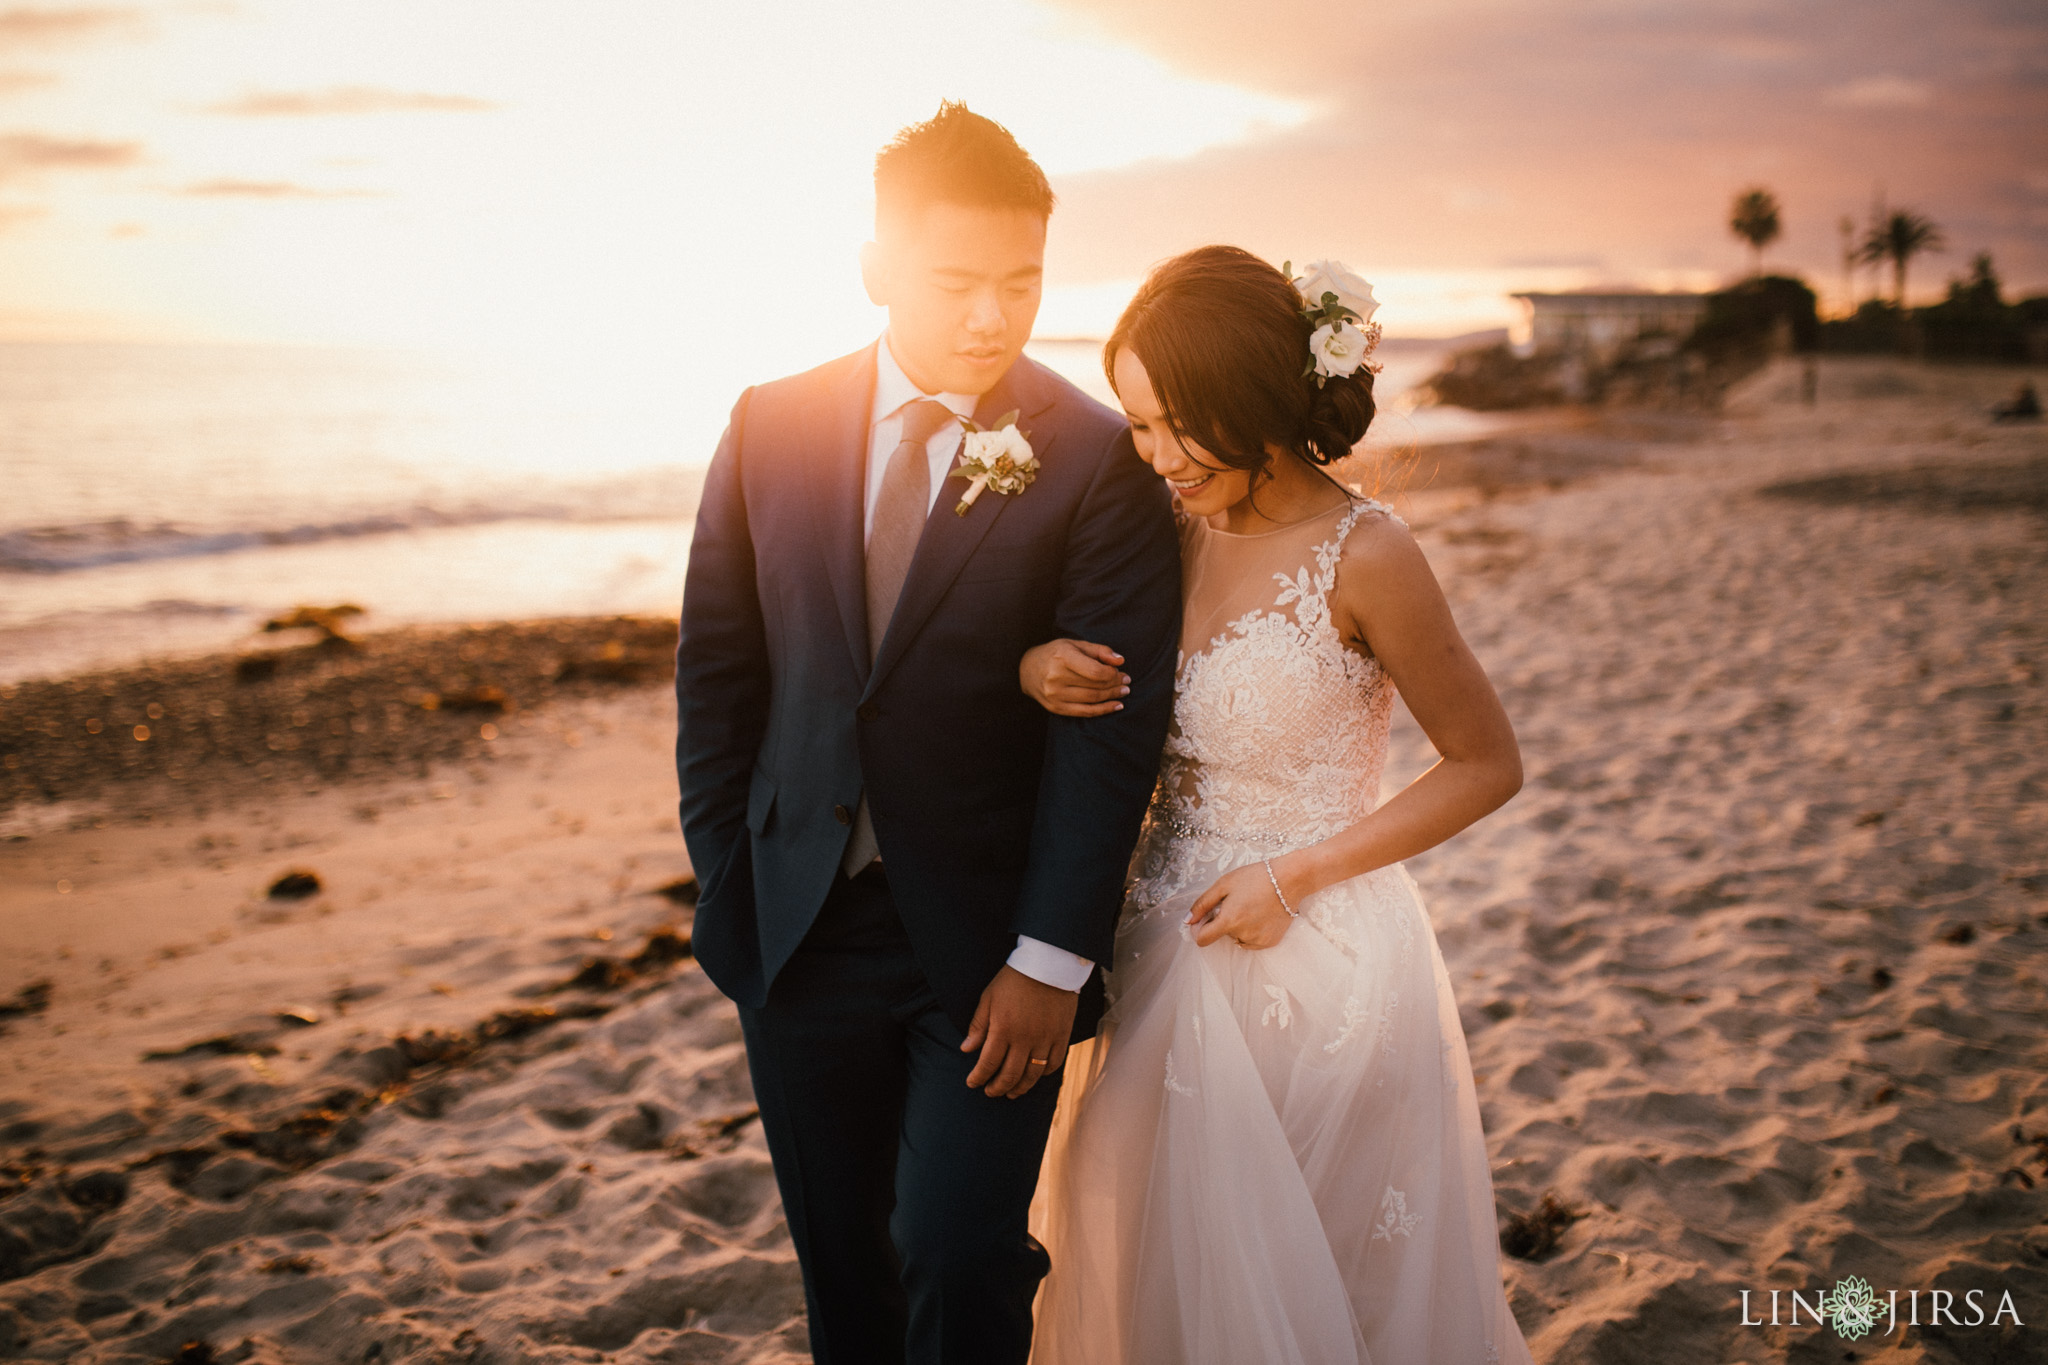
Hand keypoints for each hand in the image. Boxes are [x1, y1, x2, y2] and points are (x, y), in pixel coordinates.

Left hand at [961, 965, 1079, 1097]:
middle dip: (997, 1088)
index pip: (988, 1063)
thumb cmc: (1014, 979)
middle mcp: (1024, 1039)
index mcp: (1003, 1029)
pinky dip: (1044, 1073)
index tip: (972, 1083)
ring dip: (1020, 1088)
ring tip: (1012, 1093)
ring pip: (1032, 1074)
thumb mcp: (989, 998)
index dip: (978, 1077)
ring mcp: (1045, 1039)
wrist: (1048, 964)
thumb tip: (966, 1049)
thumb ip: (978, 1025)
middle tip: (991, 1092)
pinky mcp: (1061, 1036)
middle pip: (1010, 1075)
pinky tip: (1036, 1075)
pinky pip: (1053, 1064)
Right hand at [1019, 638, 1127, 717]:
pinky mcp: (1056, 708)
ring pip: (1092, 699)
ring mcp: (1055, 695)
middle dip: (1115, 684)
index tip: (1120, 672)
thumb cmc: (1056, 654)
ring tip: (1123, 692)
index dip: (1112, 674)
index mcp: (1062, 657)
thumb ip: (1100, 651)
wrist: (1027, 669)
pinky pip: (1085, 712)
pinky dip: (1103, 710)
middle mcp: (1056, 677)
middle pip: (1095, 686)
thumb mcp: (1076, 645)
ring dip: (1112, 697)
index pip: (1095, 671)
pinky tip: (1116, 705)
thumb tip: (1120, 661)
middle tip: (1126, 682)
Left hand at [1187, 857, 1301, 949]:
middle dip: (1223, 921)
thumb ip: (1202, 904)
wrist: (1289, 880)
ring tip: (1250, 907)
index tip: (1204, 920)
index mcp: (1229, 920)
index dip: (1198, 930)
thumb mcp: (1224, 884)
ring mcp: (1258, 941)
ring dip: (1237, 927)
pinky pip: (1252, 941)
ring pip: (1237, 938)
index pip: (1203, 940)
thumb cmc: (1255, 877)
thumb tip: (1187, 921)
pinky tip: (1260, 915)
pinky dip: (1251, 931)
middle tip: (1236, 902)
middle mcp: (1243, 935)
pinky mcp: (1270, 942)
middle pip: (1221, 935)